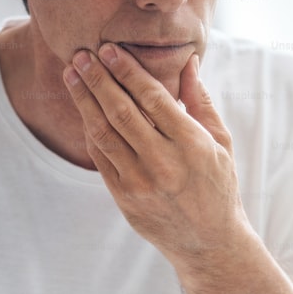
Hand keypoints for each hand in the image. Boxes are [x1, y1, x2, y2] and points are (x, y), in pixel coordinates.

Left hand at [62, 44, 254, 269]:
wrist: (209, 244)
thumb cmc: (218, 187)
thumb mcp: (221, 144)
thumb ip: (201, 102)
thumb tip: (188, 62)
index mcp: (192, 146)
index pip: (153, 99)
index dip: (128, 71)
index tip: (110, 49)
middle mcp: (164, 164)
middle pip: (122, 112)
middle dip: (98, 79)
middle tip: (81, 55)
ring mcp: (141, 184)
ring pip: (104, 134)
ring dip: (84, 101)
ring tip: (71, 75)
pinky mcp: (125, 199)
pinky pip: (100, 158)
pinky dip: (90, 131)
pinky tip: (83, 110)